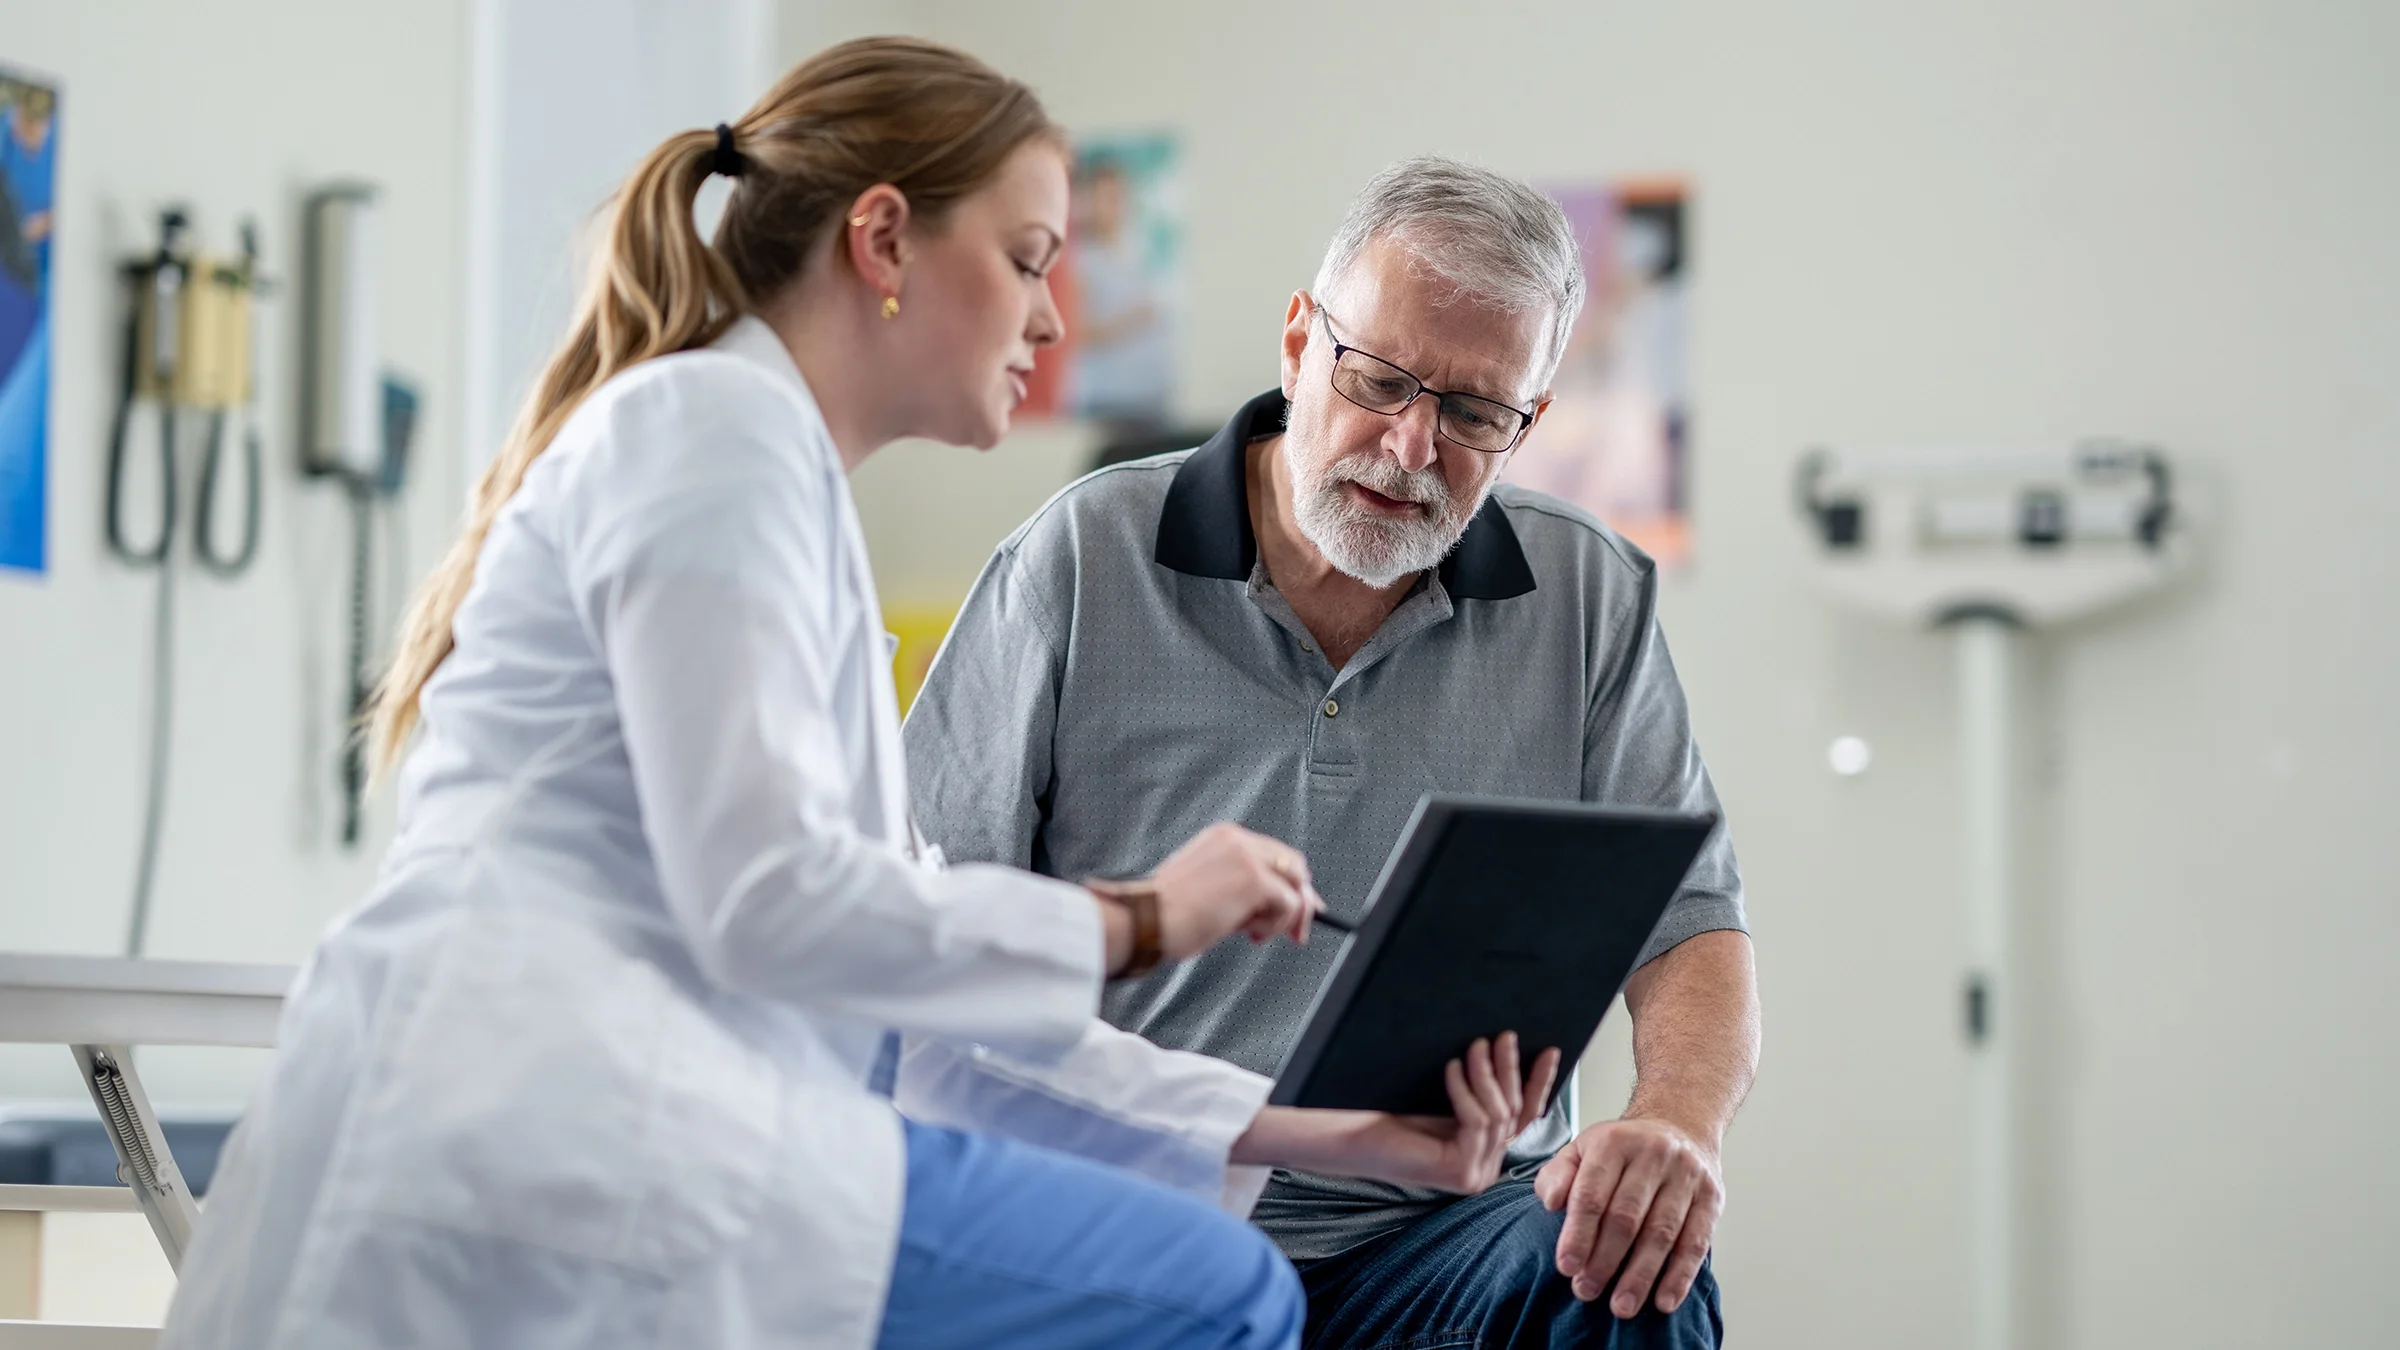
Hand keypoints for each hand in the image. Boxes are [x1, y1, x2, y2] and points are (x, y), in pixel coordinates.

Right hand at [1149, 822, 1321, 959]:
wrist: (1144, 920)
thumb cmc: (1164, 913)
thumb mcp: (1208, 889)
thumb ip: (1241, 889)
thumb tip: (1275, 907)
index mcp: (1224, 838)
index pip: (1275, 855)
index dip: (1291, 884)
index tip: (1297, 909)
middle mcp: (1238, 840)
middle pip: (1295, 866)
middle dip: (1300, 902)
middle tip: (1295, 932)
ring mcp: (1248, 858)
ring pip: (1295, 887)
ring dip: (1280, 918)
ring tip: (1250, 932)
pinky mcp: (1255, 881)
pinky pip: (1289, 905)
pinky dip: (1276, 925)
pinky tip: (1249, 933)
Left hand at [1231, 1033, 1560, 1193]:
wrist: (1346, 1134)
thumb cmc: (1387, 1111)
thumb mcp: (1446, 1094)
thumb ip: (1478, 1087)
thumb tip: (1505, 1046)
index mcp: (1482, 1150)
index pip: (1523, 1115)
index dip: (1538, 1081)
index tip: (1549, 1049)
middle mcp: (1484, 1167)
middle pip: (1515, 1112)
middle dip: (1511, 1069)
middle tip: (1505, 1036)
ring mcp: (1475, 1174)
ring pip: (1497, 1115)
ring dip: (1486, 1075)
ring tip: (1475, 1045)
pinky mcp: (1461, 1174)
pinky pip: (1476, 1122)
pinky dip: (1464, 1091)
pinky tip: (1450, 1068)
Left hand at [1534, 1116, 1723, 1317]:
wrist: (1680, 1126)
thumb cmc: (1621, 1150)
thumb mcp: (1581, 1149)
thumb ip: (1558, 1175)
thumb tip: (1552, 1202)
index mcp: (1614, 1141)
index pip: (1592, 1193)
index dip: (1578, 1234)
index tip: (1566, 1267)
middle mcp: (1653, 1154)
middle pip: (1626, 1216)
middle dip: (1604, 1260)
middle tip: (1587, 1291)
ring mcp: (1686, 1175)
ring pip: (1662, 1233)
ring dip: (1640, 1275)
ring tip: (1622, 1306)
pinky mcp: (1712, 1197)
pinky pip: (1696, 1242)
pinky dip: (1680, 1276)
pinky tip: (1664, 1300)